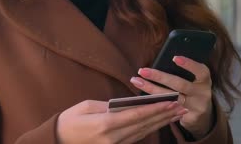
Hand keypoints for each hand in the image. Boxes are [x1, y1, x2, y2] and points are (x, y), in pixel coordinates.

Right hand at [56, 99, 187, 143]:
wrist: (58, 142)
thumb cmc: (70, 121)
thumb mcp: (86, 106)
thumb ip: (108, 105)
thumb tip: (126, 104)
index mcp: (105, 124)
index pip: (137, 115)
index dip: (156, 108)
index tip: (170, 101)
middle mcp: (113, 138)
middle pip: (144, 125)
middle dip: (164, 115)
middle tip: (181, 106)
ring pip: (143, 133)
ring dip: (161, 123)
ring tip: (177, 114)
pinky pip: (136, 138)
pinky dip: (150, 130)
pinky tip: (160, 123)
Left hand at [130, 56, 213, 138]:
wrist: (203, 115)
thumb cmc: (192, 90)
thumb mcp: (193, 80)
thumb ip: (183, 73)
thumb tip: (160, 61)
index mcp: (204, 80)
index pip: (200, 71)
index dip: (189, 64)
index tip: (174, 58)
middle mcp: (202, 93)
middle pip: (180, 85)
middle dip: (159, 77)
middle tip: (142, 71)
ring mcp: (196, 107)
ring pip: (171, 98)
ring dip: (151, 90)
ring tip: (136, 81)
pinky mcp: (189, 118)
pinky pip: (168, 110)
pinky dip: (154, 104)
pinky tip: (142, 99)